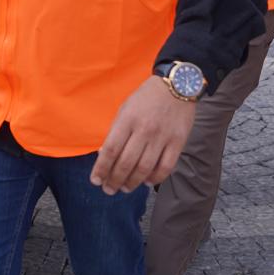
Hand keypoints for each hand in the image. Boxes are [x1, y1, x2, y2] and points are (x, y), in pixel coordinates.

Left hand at [91, 76, 196, 194]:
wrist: (177, 85)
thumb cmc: (146, 98)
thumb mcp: (125, 109)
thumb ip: (116, 132)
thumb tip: (105, 156)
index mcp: (127, 120)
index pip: (110, 150)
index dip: (101, 168)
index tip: (95, 180)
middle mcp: (144, 130)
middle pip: (126, 163)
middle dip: (114, 180)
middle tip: (109, 190)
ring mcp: (162, 137)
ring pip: (145, 169)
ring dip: (132, 183)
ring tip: (124, 189)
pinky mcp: (178, 142)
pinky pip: (165, 167)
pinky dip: (155, 178)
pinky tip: (146, 182)